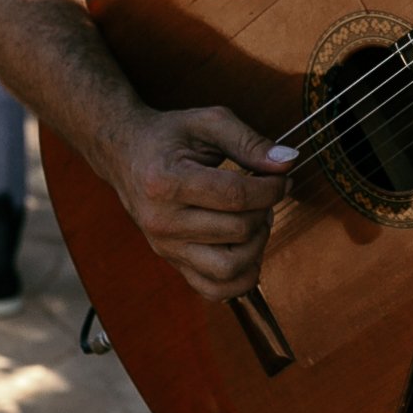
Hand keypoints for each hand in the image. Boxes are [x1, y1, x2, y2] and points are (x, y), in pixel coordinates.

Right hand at [109, 104, 297, 301]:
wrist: (125, 155)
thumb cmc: (169, 136)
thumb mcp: (208, 122)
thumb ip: (249, 141)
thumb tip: (288, 163)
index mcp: (165, 181)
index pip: (235, 196)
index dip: (271, 188)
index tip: (281, 178)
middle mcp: (161, 221)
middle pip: (238, 231)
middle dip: (266, 210)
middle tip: (266, 193)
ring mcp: (165, 247)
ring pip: (230, 268)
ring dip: (257, 245)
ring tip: (254, 220)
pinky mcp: (172, 262)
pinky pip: (214, 289)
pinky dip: (241, 277)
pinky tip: (247, 247)